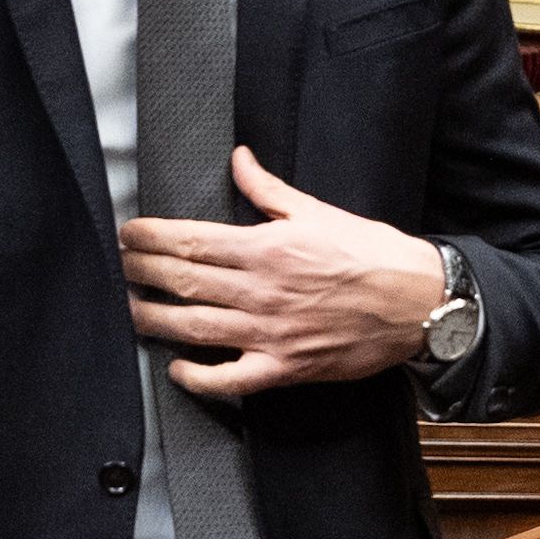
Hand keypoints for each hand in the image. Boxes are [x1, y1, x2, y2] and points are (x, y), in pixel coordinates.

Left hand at [121, 148, 446, 397]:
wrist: (419, 302)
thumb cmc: (373, 255)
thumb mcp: (319, 211)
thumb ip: (269, 189)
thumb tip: (238, 159)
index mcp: (269, 248)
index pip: (192, 241)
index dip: (152, 238)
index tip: (129, 234)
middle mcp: (263, 291)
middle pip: (184, 282)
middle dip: (142, 272)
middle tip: (120, 266)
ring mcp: (271, 333)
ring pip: (195, 328)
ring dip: (155, 319)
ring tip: (132, 310)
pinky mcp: (285, 368)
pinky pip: (230, 379)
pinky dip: (198, 377)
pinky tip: (177, 368)